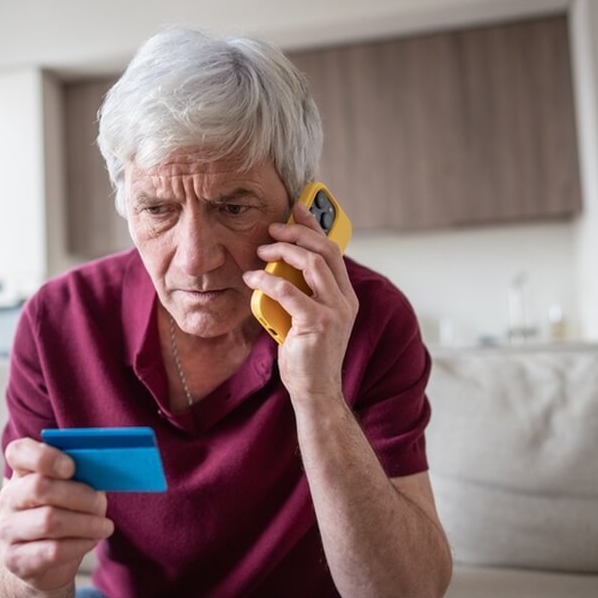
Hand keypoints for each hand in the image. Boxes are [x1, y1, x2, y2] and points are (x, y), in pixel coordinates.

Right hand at [0, 438, 113, 591]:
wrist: (40, 563)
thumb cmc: (61, 516)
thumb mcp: (68, 491)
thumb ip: (79, 476)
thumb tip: (103, 472)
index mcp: (21, 473)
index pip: (18, 452)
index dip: (45, 456)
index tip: (71, 467)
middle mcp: (8, 498)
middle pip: (40, 487)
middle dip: (80, 495)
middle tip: (101, 504)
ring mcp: (7, 530)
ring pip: (49, 521)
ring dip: (86, 523)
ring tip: (104, 526)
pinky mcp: (15, 559)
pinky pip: (53, 550)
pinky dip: (80, 544)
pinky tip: (92, 541)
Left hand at [243, 199, 358, 404]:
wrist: (314, 390)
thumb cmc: (306, 355)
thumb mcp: (309, 317)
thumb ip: (303, 292)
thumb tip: (279, 266)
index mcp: (345, 296)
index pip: (333, 250)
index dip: (315, 226)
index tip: (297, 208)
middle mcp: (345, 300)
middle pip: (325, 250)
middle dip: (297, 233)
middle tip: (272, 229)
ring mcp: (335, 311)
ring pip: (311, 264)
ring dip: (283, 252)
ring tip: (261, 251)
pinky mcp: (318, 324)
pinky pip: (289, 292)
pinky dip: (267, 281)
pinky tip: (251, 278)